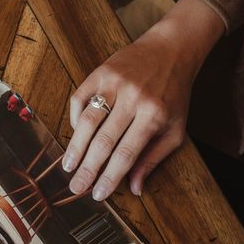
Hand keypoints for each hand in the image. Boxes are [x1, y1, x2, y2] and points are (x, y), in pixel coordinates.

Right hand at [63, 0, 225, 199]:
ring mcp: (115, 83)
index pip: (127, 154)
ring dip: (76, 147)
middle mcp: (133, 99)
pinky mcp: (101, 72)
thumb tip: (135, 188)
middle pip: (104, 140)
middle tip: (76, 188)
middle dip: (88, 168)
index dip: (110, 177)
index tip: (98, 195)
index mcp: (154, 115)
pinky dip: (75, 119)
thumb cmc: (175, 94)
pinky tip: (75, 136)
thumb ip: (154, 158)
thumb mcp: (175, 128)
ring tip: (68, 167)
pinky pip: (80, 99)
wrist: (172, 48)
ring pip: (88, 120)